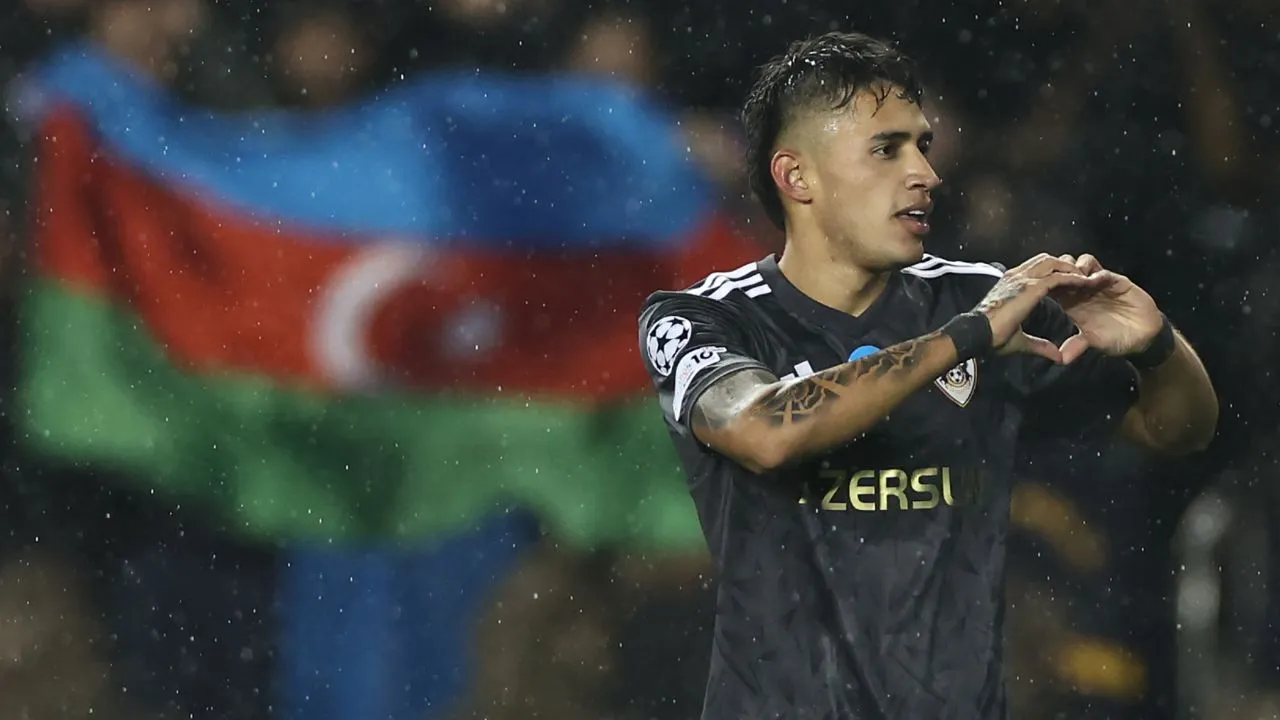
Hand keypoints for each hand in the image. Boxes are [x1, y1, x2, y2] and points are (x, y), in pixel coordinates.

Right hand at [975, 253, 1104, 362]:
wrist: (977, 334)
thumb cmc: (991, 336)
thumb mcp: (1019, 339)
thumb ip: (1039, 344)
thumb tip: (1056, 355)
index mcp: (1010, 284)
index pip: (1036, 269)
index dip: (1053, 272)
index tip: (1068, 283)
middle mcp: (1016, 276)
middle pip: (1046, 259)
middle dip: (1064, 265)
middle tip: (1080, 277)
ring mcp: (1023, 279)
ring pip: (1053, 263)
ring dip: (1071, 269)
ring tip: (1085, 278)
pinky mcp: (1030, 288)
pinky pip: (1058, 276)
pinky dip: (1073, 278)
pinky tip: (1085, 283)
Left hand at [1049, 254, 1163, 362]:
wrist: (1142, 336)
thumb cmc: (1114, 337)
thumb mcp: (1093, 342)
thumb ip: (1077, 345)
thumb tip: (1062, 359)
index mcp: (1071, 302)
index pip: (1052, 286)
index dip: (1046, 284)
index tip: (1041, 290)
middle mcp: (1082, 290)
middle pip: (1063, 269)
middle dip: (1058, 271)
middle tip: (1057, 280)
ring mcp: (1098, 283)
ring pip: (1081, 263)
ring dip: (1076, 268)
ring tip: (1075, 280)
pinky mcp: (1116, 280)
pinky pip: (1102, 271)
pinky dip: (1096, 273)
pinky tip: (1094, 282)